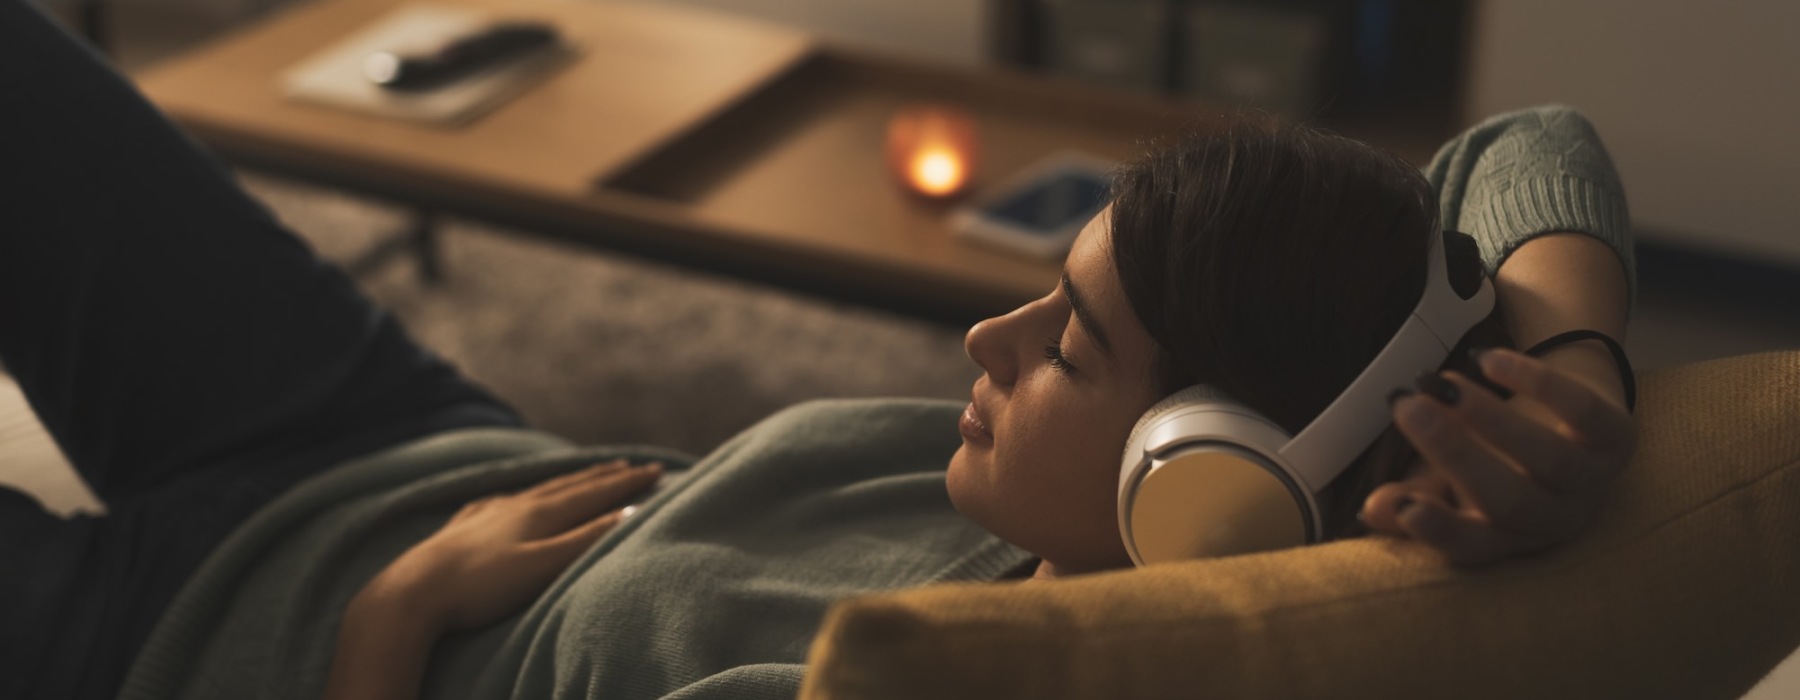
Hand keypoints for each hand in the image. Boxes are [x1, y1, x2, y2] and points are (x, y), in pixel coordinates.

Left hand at [362, 459, 662, 632]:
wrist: (412, 592)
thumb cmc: (482, 585)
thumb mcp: (543, 566)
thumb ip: (585, 540)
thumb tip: (629, 514)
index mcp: (539, 512)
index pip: (593, 492)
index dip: (626, 483)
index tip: (656, 470)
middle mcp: (515, 504)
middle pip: (568, 485)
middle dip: (602, 476)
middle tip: (630, 466)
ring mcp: (486, 513)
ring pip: (536, 490)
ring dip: (566, 482)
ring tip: (583, 475)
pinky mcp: (462, 528)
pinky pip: (503, 500)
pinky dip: (523, 495)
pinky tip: (513, 498)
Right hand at [1360, 349, 1635, 565]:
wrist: (1569, 419)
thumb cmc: (1497, 459)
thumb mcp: (1449, 484)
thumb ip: (1412, 499)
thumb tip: (1374, 511)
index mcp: (1506, 539)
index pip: (1472, 548)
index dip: (1439, 530)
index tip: (1401, 505)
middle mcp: (1554, 519)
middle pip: (1509, 502)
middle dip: (1455, 455)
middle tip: (1408, 408)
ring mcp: (1591, 480)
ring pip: (1548, 458)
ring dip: (1491, 418)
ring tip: (1445, 383)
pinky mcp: (1618, 435)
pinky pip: (1583, 411)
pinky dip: (1537, 383)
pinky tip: (1489, 361)